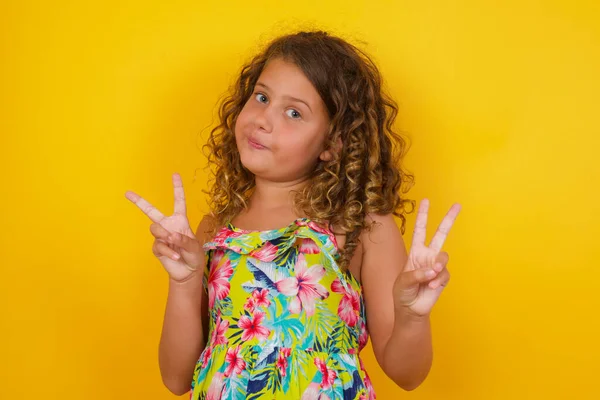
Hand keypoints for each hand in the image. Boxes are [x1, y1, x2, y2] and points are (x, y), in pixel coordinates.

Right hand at [125, 173, 203, 281]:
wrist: (188, 272)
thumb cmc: (194, 256)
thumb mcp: (194, 247)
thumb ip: (184, 240)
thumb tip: (170, 235)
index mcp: (180, 220)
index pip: (178, 201)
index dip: (177, 188)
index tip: (175, 174)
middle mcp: (168, 225)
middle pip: (151, 211)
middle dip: (139, 202)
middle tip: (127, 193)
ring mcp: (161, 236)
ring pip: (155, 229)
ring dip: (165, 236)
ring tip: (173, 243)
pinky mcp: (157, 248)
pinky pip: (158, 246)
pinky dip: (168, 251)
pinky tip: (176, 256)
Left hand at [393, 199, 460, 316]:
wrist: (411, 309)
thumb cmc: (403, 293)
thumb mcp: (403, 282)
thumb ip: (416, 274)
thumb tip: (433, 270)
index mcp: (416, 251)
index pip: (420, 230)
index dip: (423, 215)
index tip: (426, 200)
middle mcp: (428, 255)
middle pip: (440, 233)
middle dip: (449, 219)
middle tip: (457, 205)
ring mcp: (437, 266)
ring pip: (444, 256)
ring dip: (437, 266)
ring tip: (431, 276)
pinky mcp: (443, 278)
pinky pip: (445, 274)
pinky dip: (438, 280)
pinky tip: (432, 287)